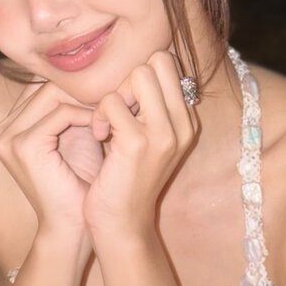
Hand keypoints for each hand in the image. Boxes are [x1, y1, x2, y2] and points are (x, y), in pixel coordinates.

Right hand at [0, 81, 102, 241]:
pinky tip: (104, 125)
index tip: (108, 87)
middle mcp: (1, 130)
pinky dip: (87, 115)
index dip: (75, 84)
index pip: (42, 87)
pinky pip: (61, 113)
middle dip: (82, 88)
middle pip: (46, 86)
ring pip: (54, 94)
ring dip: (87, 99)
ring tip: (112, 105)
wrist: (73, 227)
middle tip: (114, 90)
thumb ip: (76, 107)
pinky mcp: (24, 146)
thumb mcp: (76, 136)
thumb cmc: (79, 185)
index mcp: (9, 127)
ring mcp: (8, 138)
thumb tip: (98, 72)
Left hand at [84, 51, 197, 239]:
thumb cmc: (127, 178)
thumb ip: (149, 106)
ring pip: (138, 75)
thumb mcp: (147, 139)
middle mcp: (183, 124)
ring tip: (106, 125)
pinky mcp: (138, 143)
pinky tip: (99, 137)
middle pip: (158, 61)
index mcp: (187, 121)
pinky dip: (98, 115)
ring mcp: (164, 133)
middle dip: (128, 80)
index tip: (126, 105)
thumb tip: (136, 68)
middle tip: (115, 110)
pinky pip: (112, 102)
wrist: (123, 224)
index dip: (139, 77)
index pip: (168, 64)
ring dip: (113, 96)